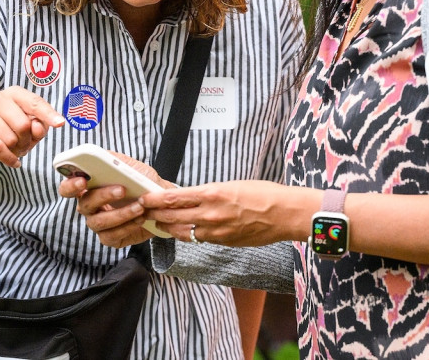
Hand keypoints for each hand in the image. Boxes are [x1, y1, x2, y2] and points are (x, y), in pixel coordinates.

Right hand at [0, 86, 63, 169]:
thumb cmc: (8, 134)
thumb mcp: (30, 130)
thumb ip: (40, 126)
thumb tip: (38, 127)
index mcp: (14, 93)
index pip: (35, 103)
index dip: (48, 114)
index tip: (60, 124)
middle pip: (23, 124)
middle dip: (27, 140)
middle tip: (23, 145)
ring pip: (10, 138)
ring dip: (16, 149)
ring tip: (13, 149)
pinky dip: (8, 158)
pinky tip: (12, 161)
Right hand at [58, 151, 169, 247]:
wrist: (162, 201)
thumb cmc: (142, 182)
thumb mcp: (131, 167)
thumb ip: (115, 160)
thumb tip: (100, 155)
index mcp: (89, 188)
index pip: (67, 188)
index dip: (70, 186)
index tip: (82, 181)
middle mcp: (90, 207)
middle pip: (84, 205)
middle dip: (103, 196)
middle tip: (122, 190)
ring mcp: (98, 224)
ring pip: (98, 222)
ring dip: (120, 213)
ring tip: (139, 206)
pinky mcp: (110, 238)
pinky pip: (111, 235)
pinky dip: (127, 226)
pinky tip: (140, 218)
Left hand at [140, 180, 308, 246]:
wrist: (284, 213)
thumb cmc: (262, 193)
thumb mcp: (231, 185)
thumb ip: (209, 193)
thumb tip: (191, 197)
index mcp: (212, 193)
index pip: (174, 198)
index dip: (155, 199)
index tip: (144, 198)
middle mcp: (210, 213)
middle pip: (172, 216)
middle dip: (156, 214)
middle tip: (145, 212)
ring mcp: (216, 231)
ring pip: (183, 231)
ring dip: (169, 227)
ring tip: (160, 223)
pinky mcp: (224, 242)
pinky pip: (200, 239)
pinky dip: (189, 234)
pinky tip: (184, 231)